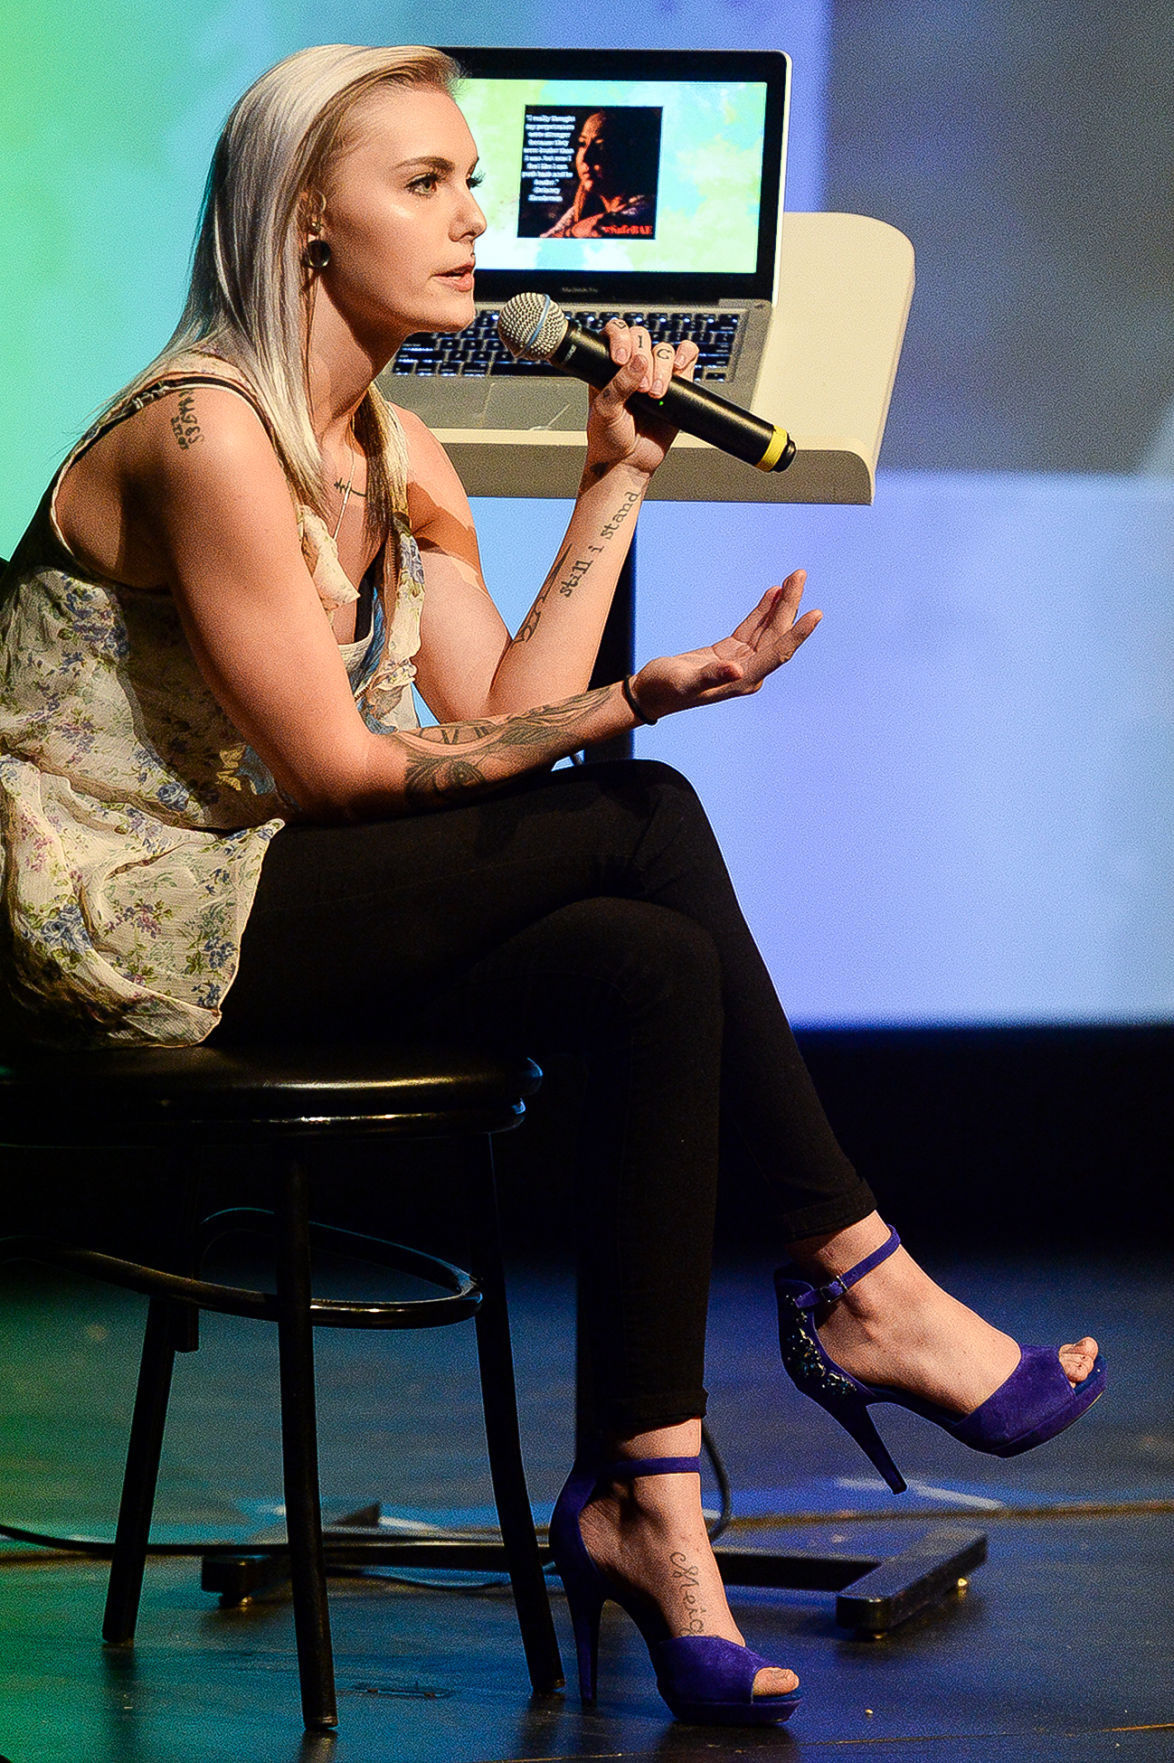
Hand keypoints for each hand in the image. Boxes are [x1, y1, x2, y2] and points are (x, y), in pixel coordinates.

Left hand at [583, 320, 699, 479]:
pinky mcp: (678, 384)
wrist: (628, 463)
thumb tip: (640, 361)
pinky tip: (678, 370)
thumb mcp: (606, 411)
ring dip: (662, 369)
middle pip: (643, 337)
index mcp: (608, 365)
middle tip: (640, 390)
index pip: (616, 332)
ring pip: (665, 350)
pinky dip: (686, 357)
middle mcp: (632, 365)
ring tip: (654, 395)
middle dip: (643, 360)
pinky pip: (687, 357)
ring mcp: (655, 372)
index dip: (621, 338)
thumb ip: (619, 385)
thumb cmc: (608, 439)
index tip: (620, 359)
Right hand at [630, 572, 820, 718]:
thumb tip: (737, 671)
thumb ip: (711, 676)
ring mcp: (740, 660)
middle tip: (800, 574)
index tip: (816, 614)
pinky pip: (752, 627)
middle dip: (791, 605)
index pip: (778, 653)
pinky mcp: (729, 652)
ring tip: (793, 577)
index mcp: (743, 680)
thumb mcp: (685, 682)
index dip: (797, 634)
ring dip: (781, 604)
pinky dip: (762, 610)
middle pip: (776, 635)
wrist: (650, 693)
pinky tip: (773, 593)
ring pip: (767, 628)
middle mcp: (748, 671)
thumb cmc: (665, 690)